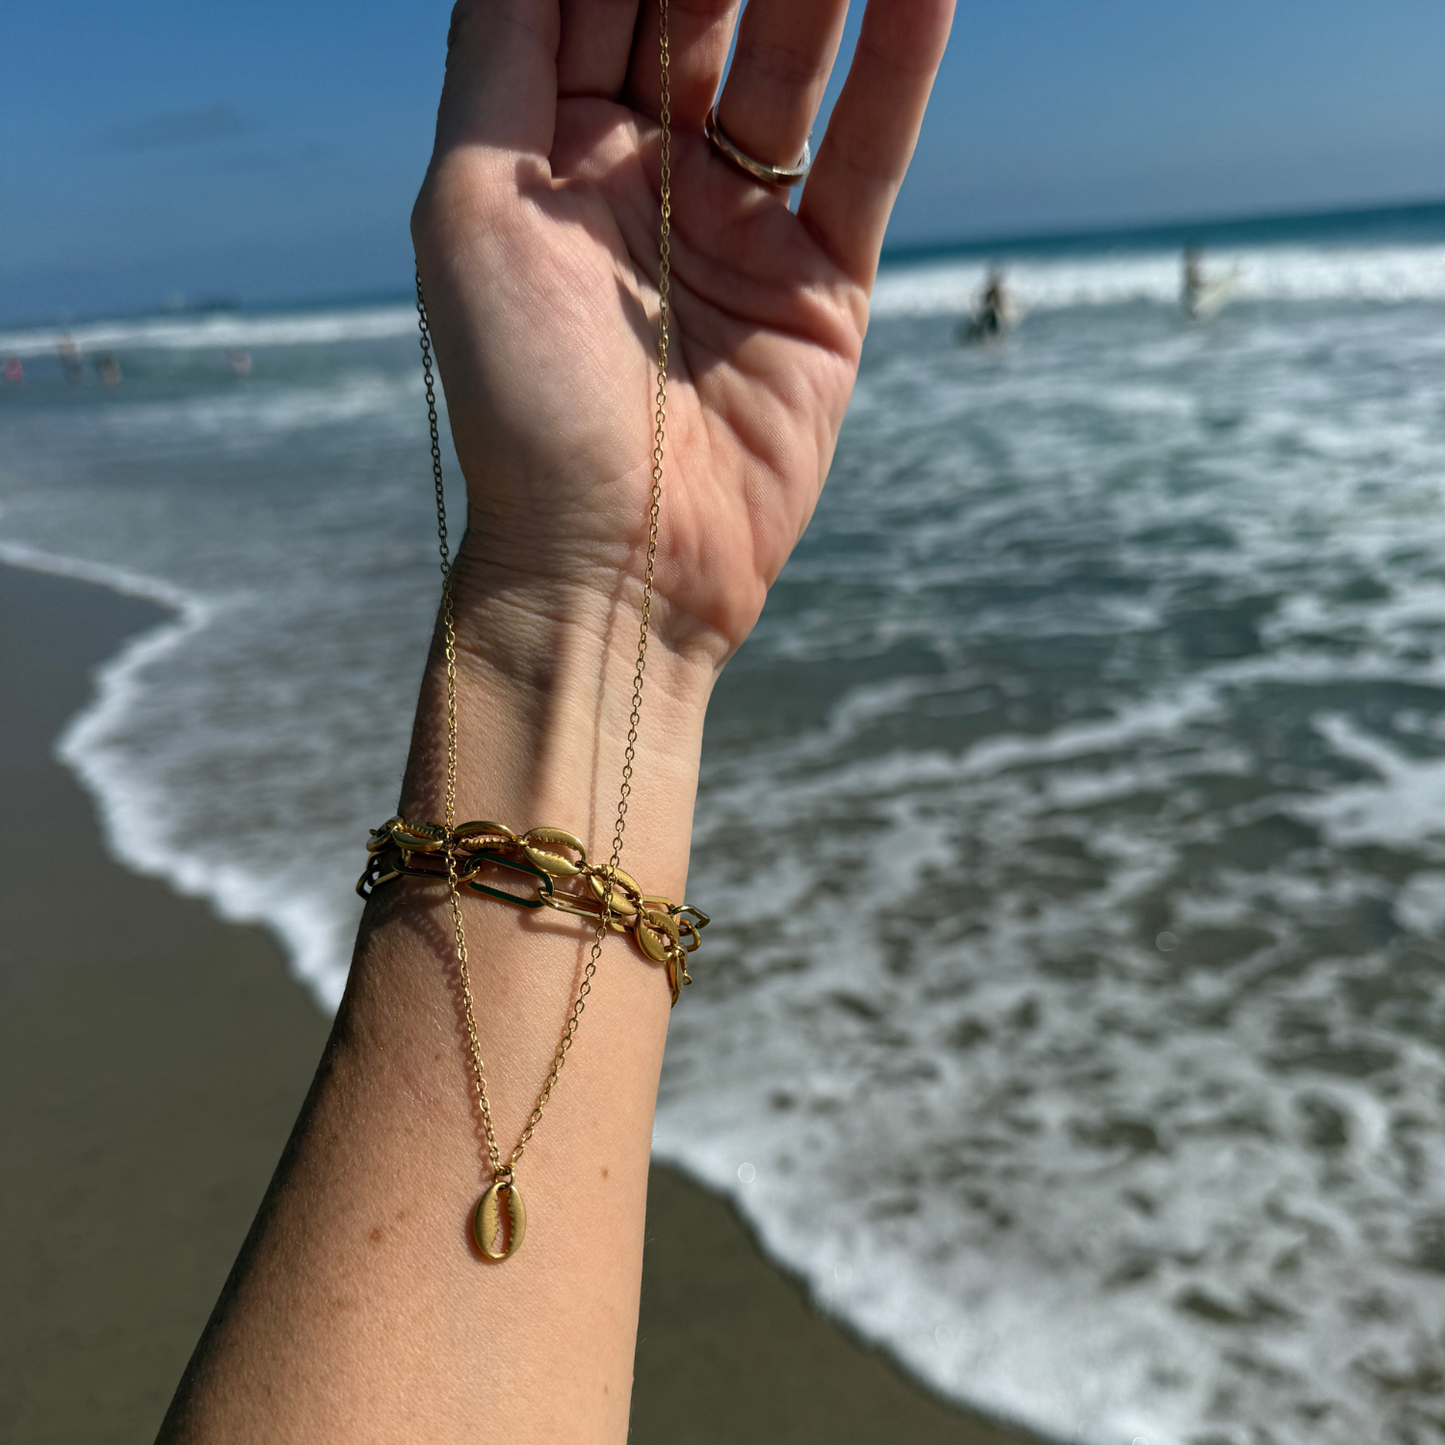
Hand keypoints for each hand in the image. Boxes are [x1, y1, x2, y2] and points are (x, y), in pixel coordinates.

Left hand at [412, 0, 954, 664]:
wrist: (615, 565)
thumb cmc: (520, 399)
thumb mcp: (471, 208)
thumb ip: (502, 53)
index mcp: (551, 155)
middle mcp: (648, 179)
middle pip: (704, 9)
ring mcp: (740, 230)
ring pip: (795, 67)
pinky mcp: (821, 288)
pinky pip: (868, 157)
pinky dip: (900, 67)